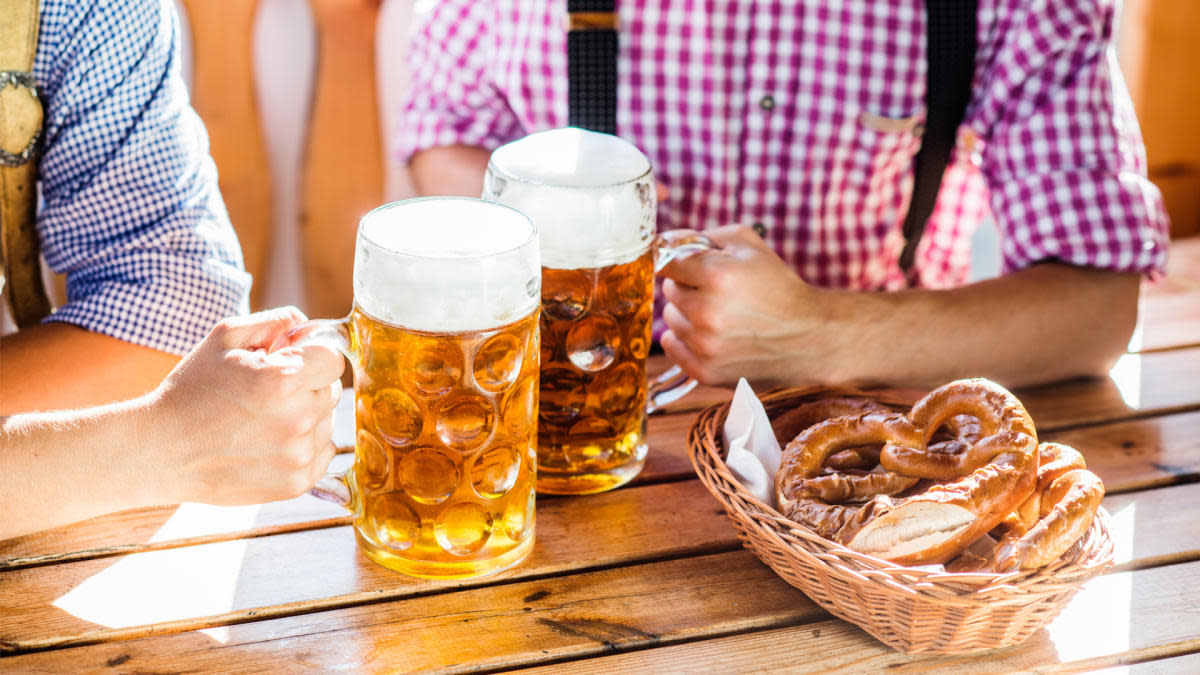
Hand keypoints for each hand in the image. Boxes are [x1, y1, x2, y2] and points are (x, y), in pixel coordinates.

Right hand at [147, 307, 345, 504]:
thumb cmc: (191, 391)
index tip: (291, 364)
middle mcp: (297, 420)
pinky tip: (269, 442)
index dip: (312, 358)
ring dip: (306, 417)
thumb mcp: (224, 338)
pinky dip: (305, 446)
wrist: (160, 451)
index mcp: (283, 380)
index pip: (333, 360)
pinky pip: (323, 454)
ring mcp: (298, 456)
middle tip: (266, 394)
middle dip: (306, 387)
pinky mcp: (295, 484)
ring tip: (261, 421)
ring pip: (327, 423)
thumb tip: (307, 323)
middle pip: (330, 391)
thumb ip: (274, 322)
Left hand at [657, 225, 845, 387]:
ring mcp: (704, 346)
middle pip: (669, 290)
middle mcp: (706, 312)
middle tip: (717, 292)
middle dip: (688, 287)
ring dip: (687, 314)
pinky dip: (685, 339)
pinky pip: (671, 347)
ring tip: (719, 314)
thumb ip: (704, 237)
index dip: (678, 262)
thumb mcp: (749, 245)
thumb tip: (666, 241)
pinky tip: (709, 334)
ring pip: (670, 319)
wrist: (809, 337)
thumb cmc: (778, 287)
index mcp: (717, 276)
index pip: (665, 262)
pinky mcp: (705, 371)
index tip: (686, 266)